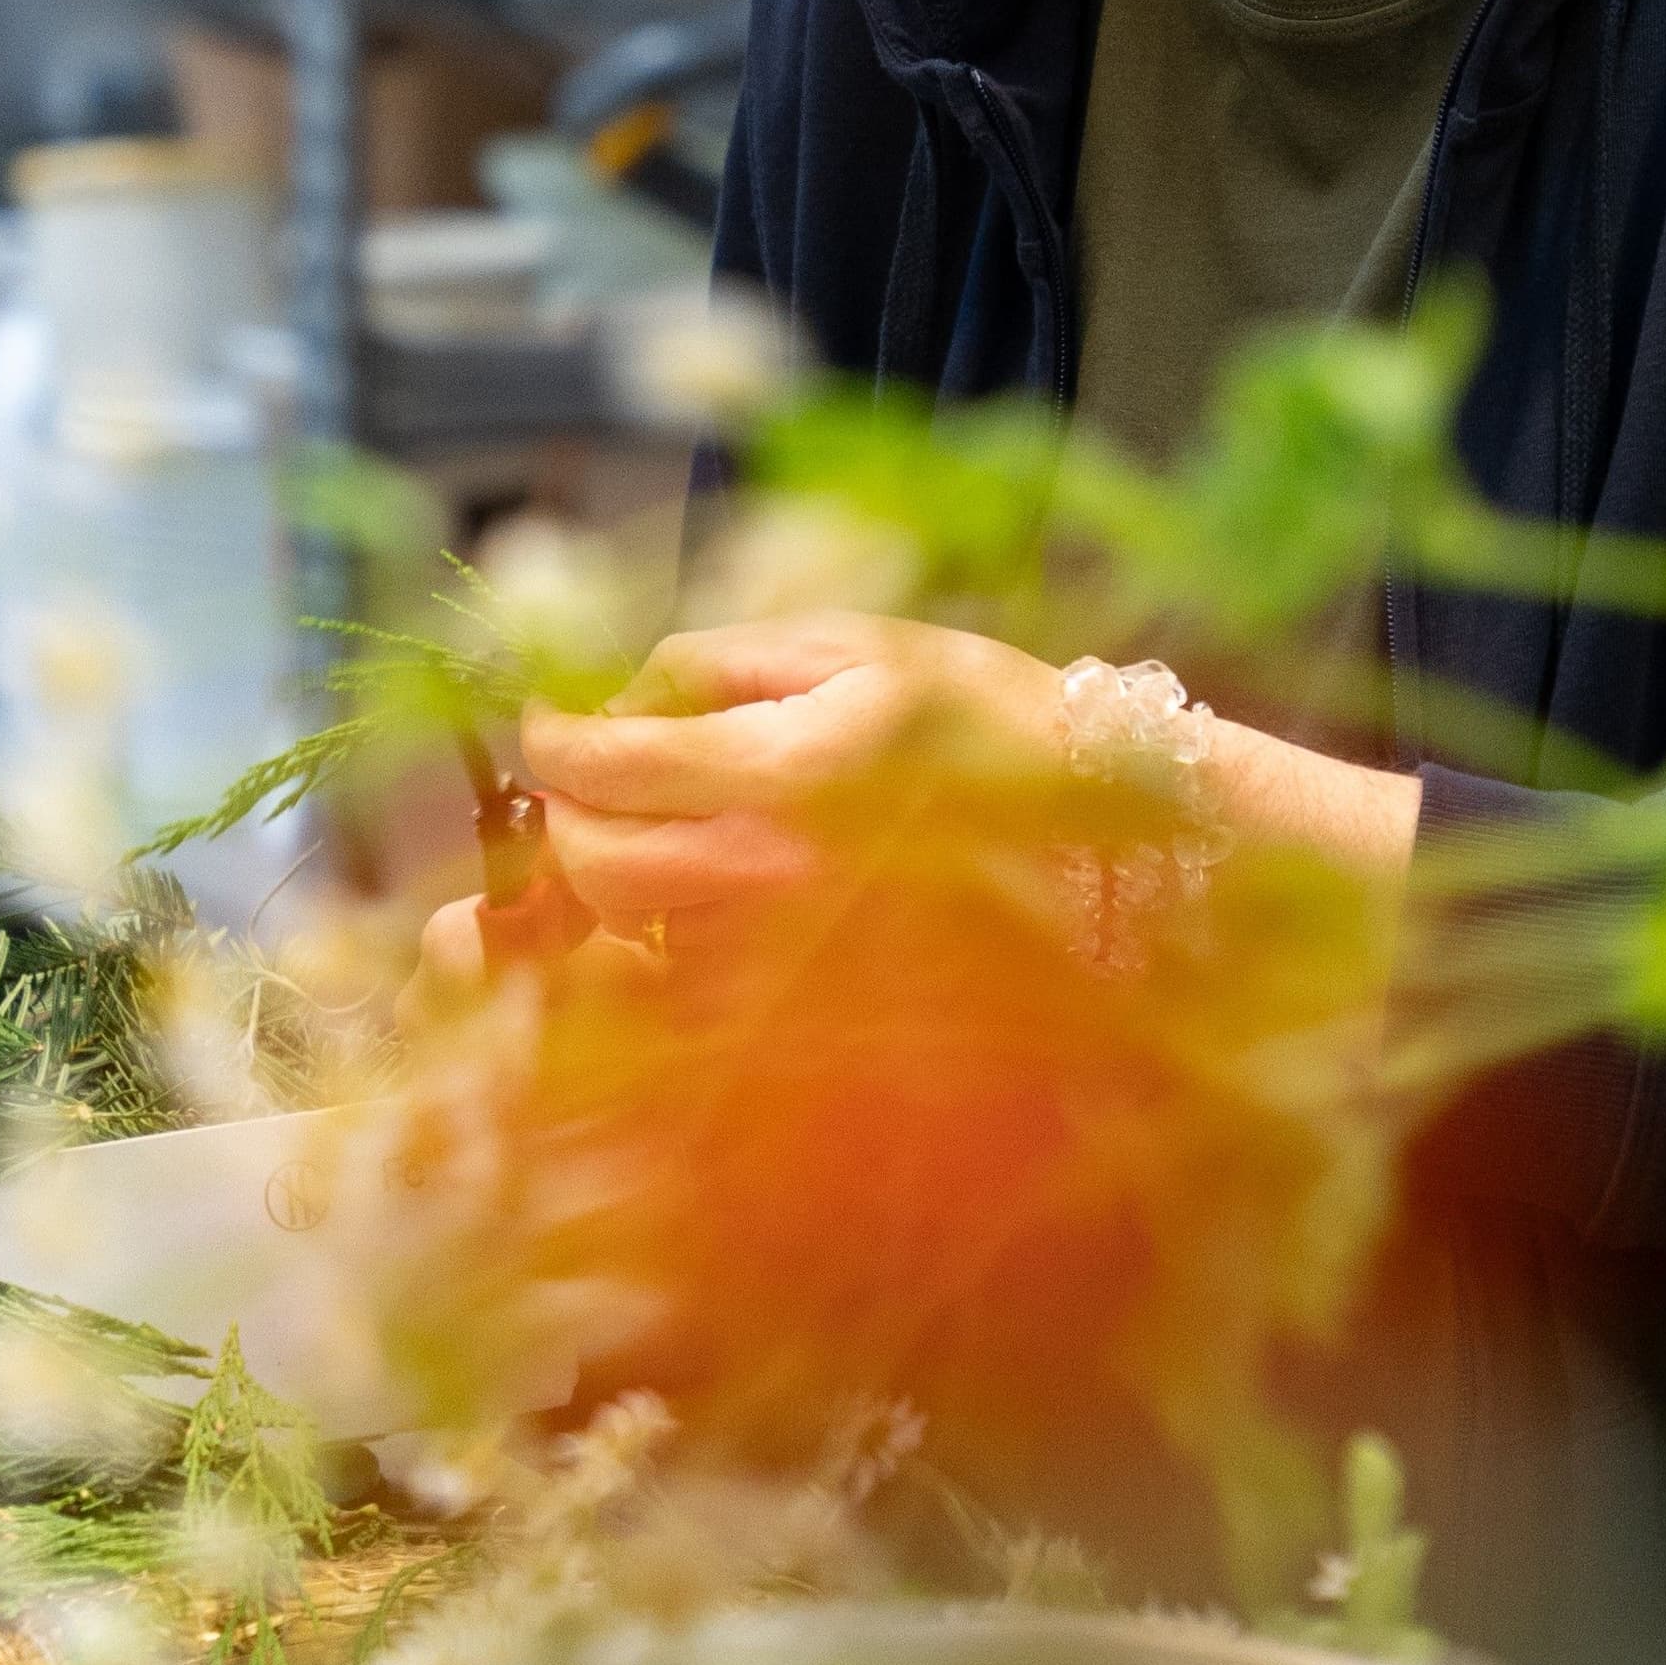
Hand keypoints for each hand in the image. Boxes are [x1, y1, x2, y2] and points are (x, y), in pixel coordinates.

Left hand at [518, 615, 1066, 931]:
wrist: (1112, 849)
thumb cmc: (986, 723)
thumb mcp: (853, 648)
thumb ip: (713, 666)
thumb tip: (604, 703)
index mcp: (790, 771)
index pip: (605, 765)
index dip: (556, 739)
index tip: (553, 725)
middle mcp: (779, 880)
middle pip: (595, 865)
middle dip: (571, 817)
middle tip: (597, 781)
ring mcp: (790, 962)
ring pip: (634, 931)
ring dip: (625, 878)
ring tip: (684, 829)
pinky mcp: (807, 1016)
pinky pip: (692, 982)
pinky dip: (681, 937)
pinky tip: (733, 895)